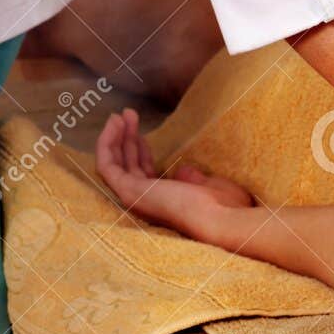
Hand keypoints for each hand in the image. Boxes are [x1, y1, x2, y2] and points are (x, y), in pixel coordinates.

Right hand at [95, 108, 254, 242]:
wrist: (222, 219)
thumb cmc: (226, 207)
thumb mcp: (212, 187)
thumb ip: (196, 179)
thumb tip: (184, 170)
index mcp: (166, 201)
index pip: (145, 174)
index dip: (141, 152)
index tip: (141, 133)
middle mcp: (146, 201)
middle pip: (128, 165)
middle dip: (126, 139)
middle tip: (127, 115)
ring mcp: (135, 197)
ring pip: (115, 163)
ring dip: (115, 136)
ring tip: (120, 114)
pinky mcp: (128, 191)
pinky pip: (107, 164)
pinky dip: (106, 142)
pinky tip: (114, 123)